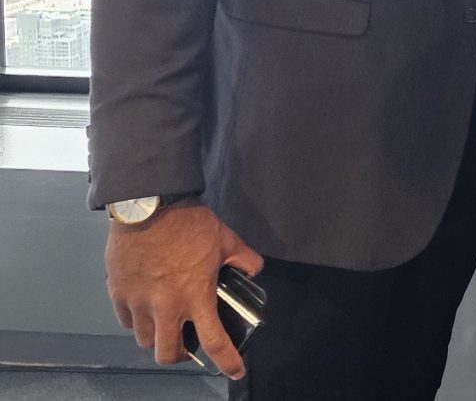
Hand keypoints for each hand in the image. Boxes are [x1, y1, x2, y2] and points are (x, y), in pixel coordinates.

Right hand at [106, 204, 263, 378]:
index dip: (227, 361)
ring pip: (144, 340)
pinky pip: (126, 321)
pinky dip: (137, 322)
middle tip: (187, 348)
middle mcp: (166, 306)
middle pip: (168, 353)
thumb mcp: (227, 239)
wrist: (149, 206)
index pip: (215, 341)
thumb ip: (245, 259)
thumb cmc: (188, 223)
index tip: (235, 371)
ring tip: (166, 327)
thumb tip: (255, 270)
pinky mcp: (118, 293)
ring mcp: (139, 302)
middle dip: (179, 357)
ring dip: (157, 339)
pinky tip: (146, 311)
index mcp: (196, 296)